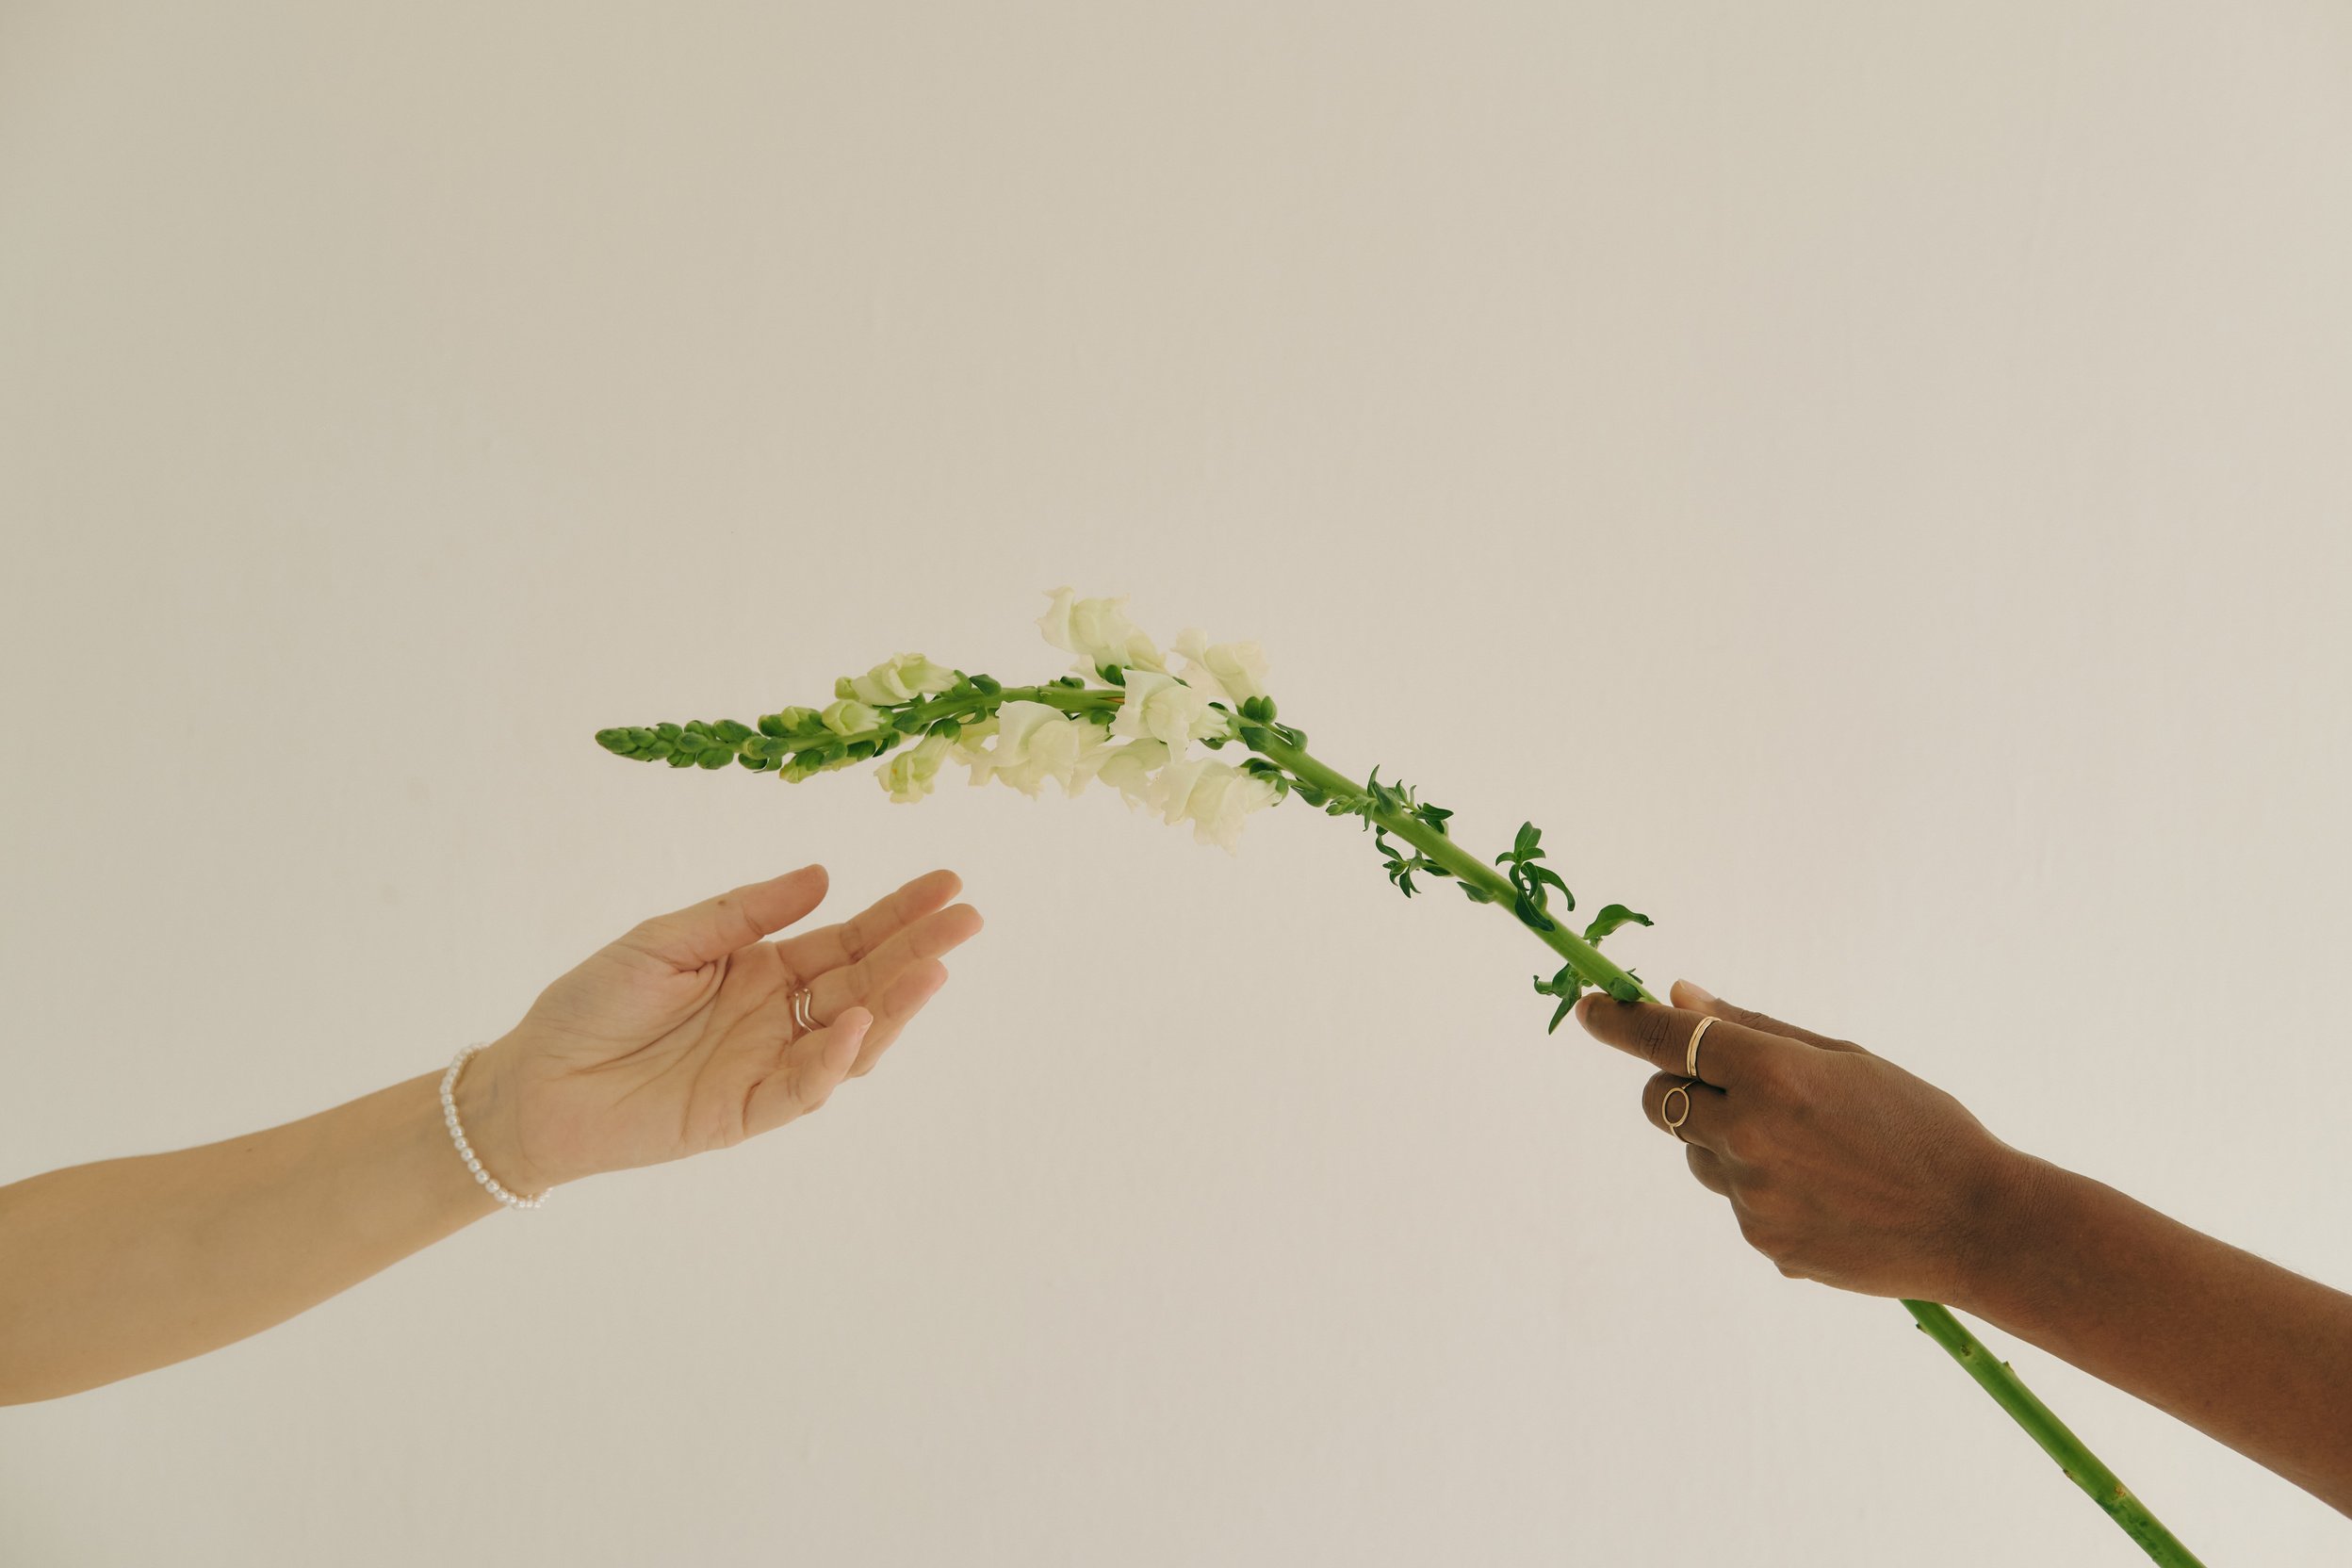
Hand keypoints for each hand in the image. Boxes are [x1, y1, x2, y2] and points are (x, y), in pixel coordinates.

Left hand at [458, 864, 982, 1192]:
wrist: (535, 1081)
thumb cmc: (592, 1004)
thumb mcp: (667, 938)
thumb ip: (744, 913)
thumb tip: (824, 877)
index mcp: (766, 968)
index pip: (850, 937)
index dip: (899, 912)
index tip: (948, 883)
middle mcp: (780, 1017)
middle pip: (866, 982)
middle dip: (918, 950)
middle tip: (968, 920)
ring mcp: (768, 1066)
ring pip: (852, 1038)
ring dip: (894, 1006)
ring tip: (932, 970)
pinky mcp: (745, 1114)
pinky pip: (802, 1088)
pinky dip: (833, 1059)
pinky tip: (856, 1024)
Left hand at [1573, 980, 2043, 1308]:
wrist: (1976, 1223)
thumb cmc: (1917, 1124)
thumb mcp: (1842, 1059)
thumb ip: (1752, 1029)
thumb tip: (1680, 994)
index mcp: (1772, 1077)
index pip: (1669, 1040)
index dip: (1621, 1022)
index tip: (1589, 1008)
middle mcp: (1749, 1136)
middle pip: (1661, 1101)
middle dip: (1677, 1086)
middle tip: (1730, 1086)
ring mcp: (1751, 1199)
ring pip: (1698, 1156)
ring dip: (1726, 1142)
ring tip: (1810, 1152)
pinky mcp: (1763, 1245)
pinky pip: (1736, 1201)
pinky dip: (1762, 1189)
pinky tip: (1825, 1194)